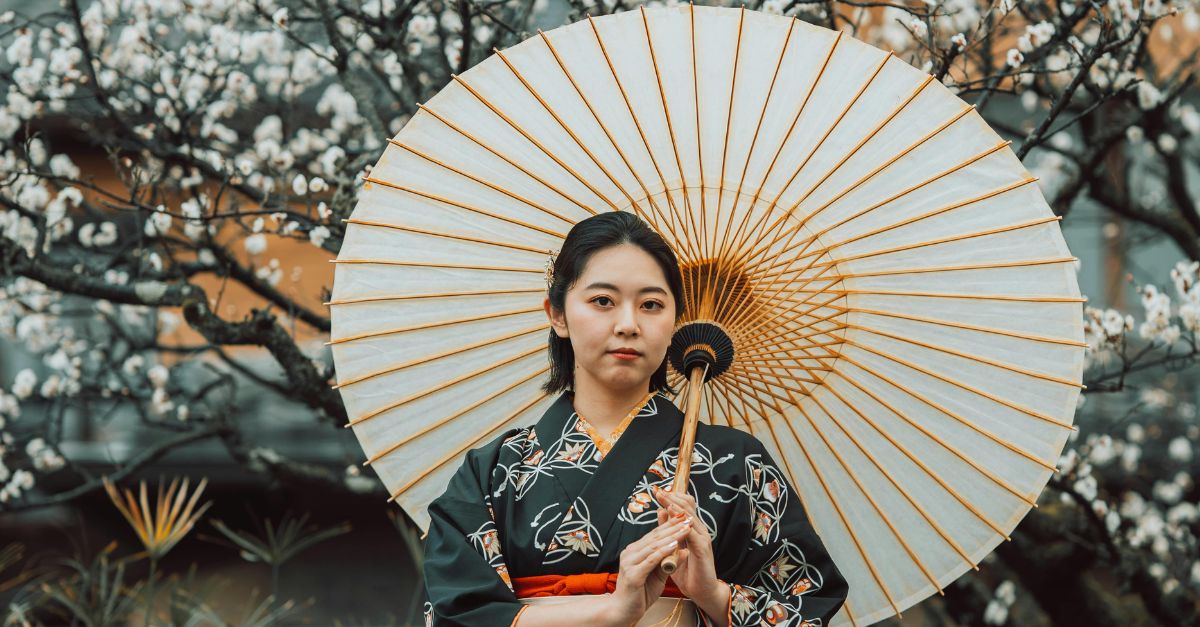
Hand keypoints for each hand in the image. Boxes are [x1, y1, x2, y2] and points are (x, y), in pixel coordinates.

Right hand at [606, 511, 692, 625]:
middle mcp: (630, 553)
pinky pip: (651, 560)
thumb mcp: (658, 575)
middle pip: (655, 537)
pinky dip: (664, 552)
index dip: (670, 525)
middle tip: (688, 517)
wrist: (623, 611)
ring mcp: (630, 562)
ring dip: (672, 536)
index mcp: (635, 551)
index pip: (655, 534)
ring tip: (685, 528)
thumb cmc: (640, 593)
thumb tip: (685, 550)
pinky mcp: (633, 574)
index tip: (684, 516)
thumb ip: (669, 562)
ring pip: (654, 546)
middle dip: (673, 526)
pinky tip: (674, 545)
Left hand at [653, 487, 729, 624]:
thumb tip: (661, 510)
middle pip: (688, 506)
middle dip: (672, 497)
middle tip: (659, 491)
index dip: (672, 497)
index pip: (684, 506)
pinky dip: (683, 525)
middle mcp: (699, 530)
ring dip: (677, 507)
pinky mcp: (703, 550)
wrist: (702, 591)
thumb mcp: (673, 547)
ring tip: (665, 499)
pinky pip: (693, 534)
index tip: (658, 491)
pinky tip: (675, 519)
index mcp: (692, 529)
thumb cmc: (687, 570)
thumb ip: (668, 530)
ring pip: (690, 517)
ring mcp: (703, 539)